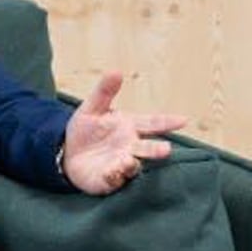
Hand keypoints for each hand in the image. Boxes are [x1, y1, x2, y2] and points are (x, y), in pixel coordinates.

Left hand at [61, 71, 188, 194]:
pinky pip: (114, 179)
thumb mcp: (92, 108)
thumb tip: (116, 71)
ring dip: (132, 164)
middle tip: (167, 150)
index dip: (168, 122)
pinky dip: (114, 176)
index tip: (184, 120)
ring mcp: (121, 164)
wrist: (67, 153)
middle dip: (157, 150)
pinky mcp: (109, 179)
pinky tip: (110, 171)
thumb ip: (105, 91)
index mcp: (130, 127)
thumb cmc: (86, 130)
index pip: (153, 123)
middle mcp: (131, 146)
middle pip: (148, 148)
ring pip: (133, 165)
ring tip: (128, 161)